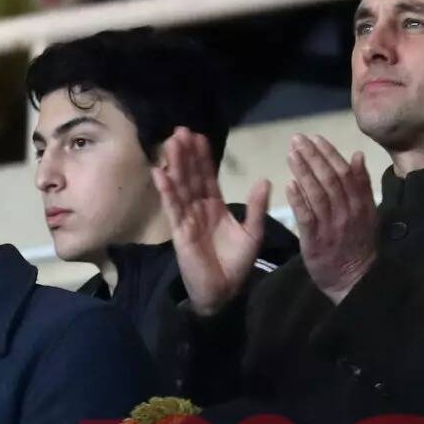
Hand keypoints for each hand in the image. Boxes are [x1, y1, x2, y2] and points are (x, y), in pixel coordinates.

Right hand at [153, 128, 270, 315]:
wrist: (224, 292)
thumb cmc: (236, 265)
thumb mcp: (253, 233)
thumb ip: (256, 208)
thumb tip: (264, 180)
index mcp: (216, 207)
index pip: (208, 177)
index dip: (203, 157)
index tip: (199, 136)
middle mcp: (199, 209)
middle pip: (191, 177)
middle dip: (186, 154)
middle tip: (180, 130)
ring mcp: (187, 219)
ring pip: (180, 187)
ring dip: (175, 165)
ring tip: (170, 143)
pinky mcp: (180, 232)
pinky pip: (172, 208)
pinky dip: (166, 190)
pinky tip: (159, 173)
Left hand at [287, 134, 375, 302]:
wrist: (354, 280)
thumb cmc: (357, 244)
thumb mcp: (366, 212)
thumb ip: (361, 184)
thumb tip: (356, 154)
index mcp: (360, 203)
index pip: (344, 172)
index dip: (329, 153)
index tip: (315, 137)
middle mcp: (348, 212)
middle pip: (330, 179)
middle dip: (313, 157)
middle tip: (297, 139)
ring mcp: (332, 227)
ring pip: (318, 194)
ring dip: (304, 172)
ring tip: (291, 154)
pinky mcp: (316, 241)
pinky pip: (307, 217)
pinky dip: (299, 200)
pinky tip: (289, 184)